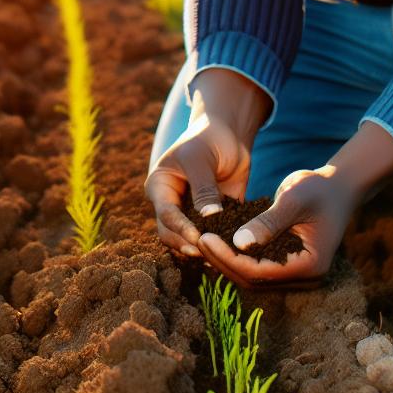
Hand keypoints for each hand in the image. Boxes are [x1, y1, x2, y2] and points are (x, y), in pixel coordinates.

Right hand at [145, 111, 253, 259]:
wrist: (228, 136)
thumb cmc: (208, 139)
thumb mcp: (201, 159)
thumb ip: (203, 188)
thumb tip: (209, 217)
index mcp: (160, 187)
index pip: (166, 214)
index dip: (181, 228)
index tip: (199, 238)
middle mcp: (170, 203)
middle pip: (171, 234)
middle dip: (188, 244)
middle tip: (210, 253)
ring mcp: (188, 213)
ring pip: (188, 240)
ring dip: (203, 249)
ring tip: (222, 256)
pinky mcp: (209, 219)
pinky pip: (211, 237)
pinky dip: (219, 244)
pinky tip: (233, 250)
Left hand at [197, 166, 359, 287]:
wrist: (337, 187)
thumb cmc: (318, 189)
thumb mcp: (293, 199)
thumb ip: (268, 222)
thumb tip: (238, 243)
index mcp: (310, 265)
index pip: (260, 271)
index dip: (228, 257)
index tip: (204, 237)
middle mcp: (303, 276)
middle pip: (253, 279)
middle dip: (222, 261)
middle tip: (196, 238)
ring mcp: (295, 272)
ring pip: (251, 276)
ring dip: (225, 260)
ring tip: (201, 239)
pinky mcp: (286, 263)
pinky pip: (255, 266)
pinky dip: (235, 256)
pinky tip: (215, 241)